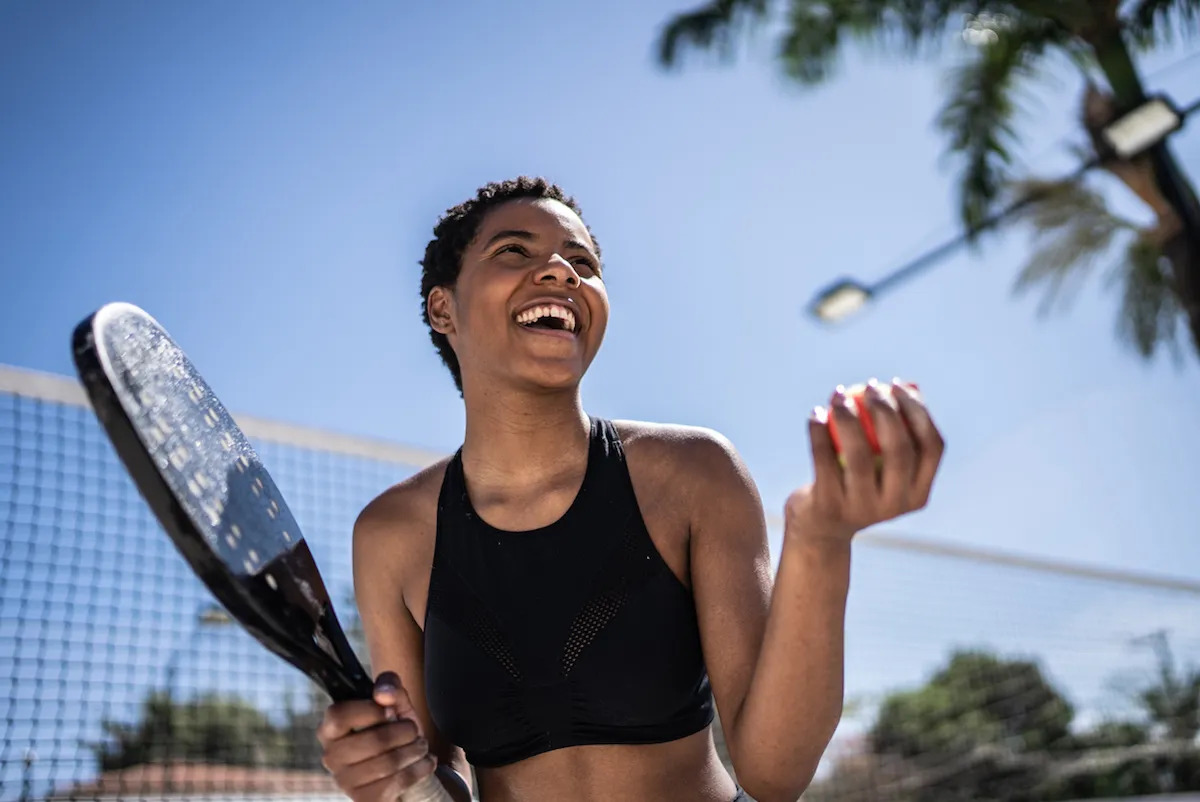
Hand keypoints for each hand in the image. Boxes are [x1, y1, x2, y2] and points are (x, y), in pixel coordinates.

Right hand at [317, 672, 436, 801]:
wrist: (405, 763)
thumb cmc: (394, 729)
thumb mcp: (396, 703)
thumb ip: (389, 686)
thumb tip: (382, 692)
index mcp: (330, 728)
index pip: (340, 715)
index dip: (371, 711)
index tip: (391, 711)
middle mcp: (331, 756)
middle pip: (373, 741)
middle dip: (405, 732)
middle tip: (414, 730)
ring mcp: (345, 781)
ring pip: (388, 763)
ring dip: (415, 751)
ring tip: (421, 746)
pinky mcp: (362, 799)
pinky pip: (394, 784)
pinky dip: (418, 770)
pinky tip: (424, 763)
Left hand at [786, 378, 943, 543]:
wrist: (821, 528)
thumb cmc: (856, 483)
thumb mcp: (881, 464)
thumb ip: (895, 430)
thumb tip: (904, 384)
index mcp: (919, 494)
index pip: (932, 448)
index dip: (918, 412)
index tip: (897, 385)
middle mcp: (896, 505)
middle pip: (899, 450)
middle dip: (886, 410)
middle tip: (869, 386)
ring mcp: (863, 510)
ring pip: (860, 456)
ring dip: (849, 418)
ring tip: (838, 395)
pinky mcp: (830, 507)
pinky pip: (824, 461)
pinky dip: (819, 432)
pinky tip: (816, 412)